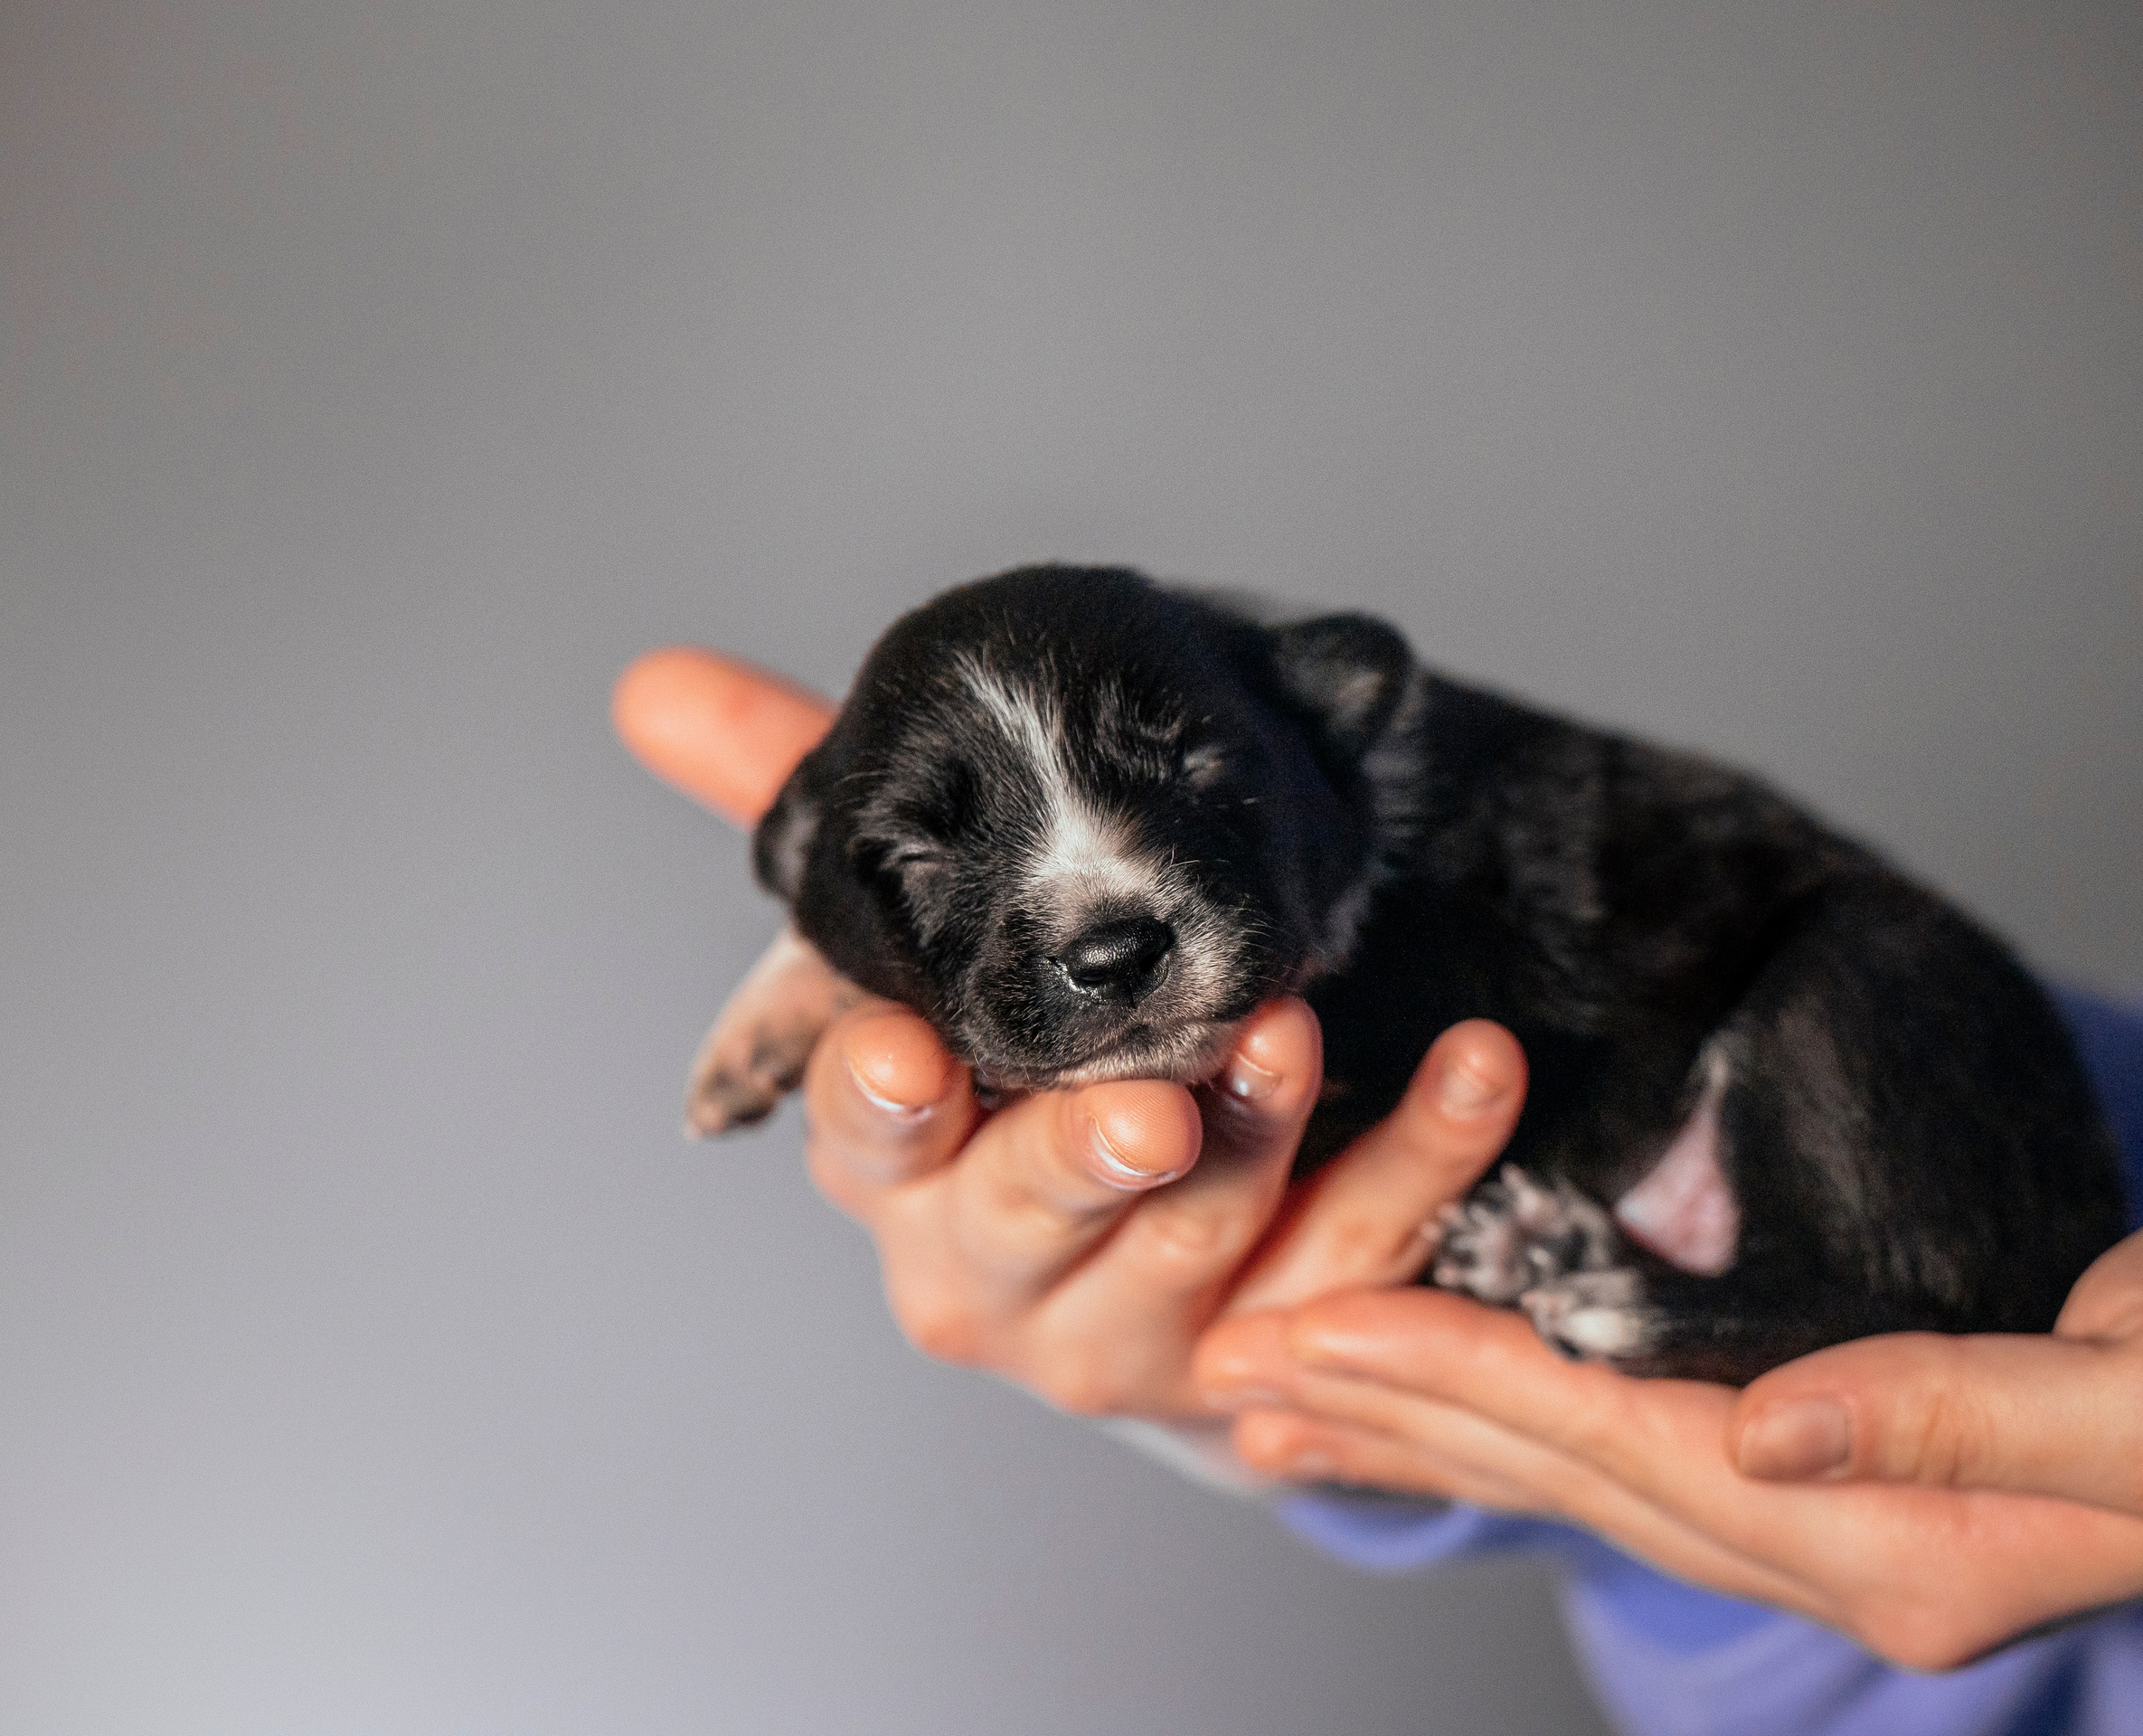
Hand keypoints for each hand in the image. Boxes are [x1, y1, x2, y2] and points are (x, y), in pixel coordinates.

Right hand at [614, 647, 1528, 1422]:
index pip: (866, 1142)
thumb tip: (656, 685)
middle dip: (1082, 1158)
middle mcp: (994, 1267)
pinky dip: (1422, 1162)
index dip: (881, 1106)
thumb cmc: (1017, 1093)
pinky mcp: (1273, 1340)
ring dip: (1257, 1138)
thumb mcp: (921, 959)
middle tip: (1142, 1103)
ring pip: (1199, 1243)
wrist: (1156, 1280)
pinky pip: (1360, 1255)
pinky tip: (1473, 1069)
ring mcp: (1134, 1328)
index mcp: (900, 1172)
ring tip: (1298, 1030)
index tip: (900, 1054)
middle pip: (1028, 1220)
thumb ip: (807, 827)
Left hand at [1196, 1165, 2142, 1667]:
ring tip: (1300, 1411)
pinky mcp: (1868, 1482)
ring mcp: (1860, 1541)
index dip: (1459, 1382)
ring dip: (1441, 1437)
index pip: (1623, 1450)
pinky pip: (1657, 1462)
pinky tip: (1472, 1414)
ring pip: (1595, 1481)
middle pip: (1576, 1477)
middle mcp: (1858, 1565)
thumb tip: (1761, 1433)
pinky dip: (1541, 1431)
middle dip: (1401, 1415)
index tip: (1311, 1329)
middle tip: (1242, 1369)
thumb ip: (1954, 1415)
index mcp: (1906, 1549)